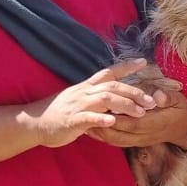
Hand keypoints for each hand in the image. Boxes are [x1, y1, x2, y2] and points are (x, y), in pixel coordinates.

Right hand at [27, 60, 153, 147]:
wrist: (34, 123)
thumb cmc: (61, 113)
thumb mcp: (80, 100)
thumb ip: (98, 98)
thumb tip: (118, 96)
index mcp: (86, 87)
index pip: (109, 73)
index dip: (126, 66)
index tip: (144, 62)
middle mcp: (83, 93)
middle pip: (112, 87)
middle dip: (134, 93)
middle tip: (152, 101)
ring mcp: (77, 105)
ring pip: (104, 100)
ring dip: (124, 105)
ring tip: (140, 113)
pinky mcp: (71, 120)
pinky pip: (87, 118)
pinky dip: (101, 118)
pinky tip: (113, 121)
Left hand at [88, 83, 186, 147]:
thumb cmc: (183, 109)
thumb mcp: (180, 99)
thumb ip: (168, 97)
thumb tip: (158, 96)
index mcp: (157, 123)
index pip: (133, 123)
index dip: (117, 119)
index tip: (103, 109)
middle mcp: (147, 135)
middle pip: (120, 134)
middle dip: (102, 127)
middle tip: (87, 116)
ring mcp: (141, 140)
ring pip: (117, 140)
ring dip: (101, 133)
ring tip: (85, 122)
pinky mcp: (137, 141)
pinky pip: (118, 142)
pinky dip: (105, 136)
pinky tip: (94, 128)